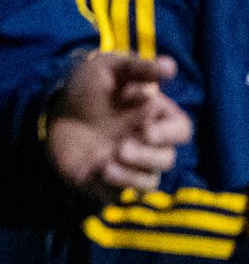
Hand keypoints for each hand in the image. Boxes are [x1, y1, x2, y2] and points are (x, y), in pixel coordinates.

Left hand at [45, 53, 192, 203]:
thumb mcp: (110, 67)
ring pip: (149, 182)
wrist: (53, 113)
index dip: (168, 133)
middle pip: (167, 160)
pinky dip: (113, 188)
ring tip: (106, 166)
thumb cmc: (88, 87)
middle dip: (148, 157)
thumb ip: (140, 67)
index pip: (180, 131)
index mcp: (156, 118)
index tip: (146, 129)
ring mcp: (129, 166)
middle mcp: (148, 145)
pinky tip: (96, 173)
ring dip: (131, 177)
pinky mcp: (108, 184)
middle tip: (121, 148)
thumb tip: (171, 68)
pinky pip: (122, 196)